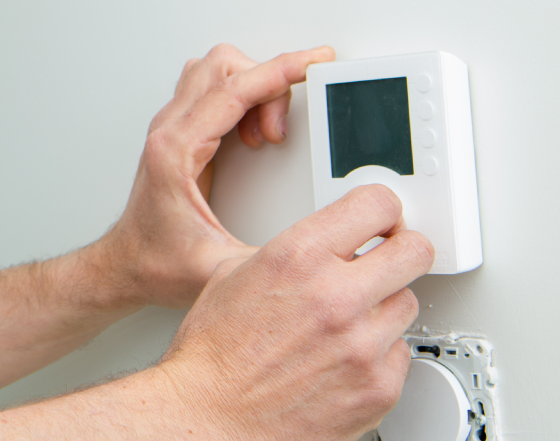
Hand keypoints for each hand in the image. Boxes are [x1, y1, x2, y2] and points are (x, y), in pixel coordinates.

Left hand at [95, 44, 335, 308]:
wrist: (124, 268)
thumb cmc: (155, 264)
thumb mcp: (219, 269)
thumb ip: (267, 258)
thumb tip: (315, 245)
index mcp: (175, 153)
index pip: (233, 90)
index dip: (280, 71)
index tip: (313, 62)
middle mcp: (169, 132)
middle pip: (224, 68)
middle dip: (268, 83)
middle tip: (281, 127)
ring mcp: (171, 129)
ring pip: (215, 72)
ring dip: (252, 88)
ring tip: (266, 130)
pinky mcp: (179, 134)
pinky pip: (212, 92)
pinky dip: (241, 98)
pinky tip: (252, 132)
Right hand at [157, 185, 432, 439]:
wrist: (208, 419)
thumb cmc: (212, 356)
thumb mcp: (231, 275)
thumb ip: (289, 250)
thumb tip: (322, 243)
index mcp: (298, 257)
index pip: (377, 204)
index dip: (380, 210)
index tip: (380, 219)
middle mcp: (336, 296)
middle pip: (414, 250)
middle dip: (400, 251)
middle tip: (385, 260)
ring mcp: (362, 345)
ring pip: (408, 304)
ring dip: (383, 308)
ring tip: (345, 322)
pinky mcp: (378, 389)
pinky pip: (400, 355)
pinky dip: (378, 355)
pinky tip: (343, 358)